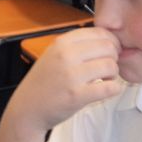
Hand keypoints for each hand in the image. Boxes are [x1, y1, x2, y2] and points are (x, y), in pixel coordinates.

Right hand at [3, 27, 121, 133]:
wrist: (27, 109)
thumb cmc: (43, 84)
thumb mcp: (53, 55)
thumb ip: (77, 46)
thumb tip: (108, 41)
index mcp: (62, 43)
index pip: (99, 32)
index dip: (111, 42)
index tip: (111, 51)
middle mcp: (66, 56)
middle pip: (108, 48)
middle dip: (113, 58)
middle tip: (107, 68)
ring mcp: (71, 76)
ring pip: (111, 66)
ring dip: (113, 74)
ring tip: (105, 80)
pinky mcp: (77, 95)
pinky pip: (110, 87)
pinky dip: (114, 89)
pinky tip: (107, 90)